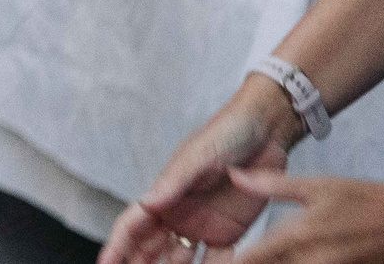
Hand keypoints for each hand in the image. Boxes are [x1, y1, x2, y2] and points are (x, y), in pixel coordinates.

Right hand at [102, 79, 299, 259]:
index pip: (132, 226)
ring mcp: (201, 226)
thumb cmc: (225, 135)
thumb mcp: (199, 156)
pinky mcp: (229, 232)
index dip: (117, 246)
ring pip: (178, 259)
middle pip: (150, 249)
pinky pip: (217, 260)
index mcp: (164, 195)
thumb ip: (174, 182)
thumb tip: (146, 203)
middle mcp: (177, 214)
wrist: (265, 132)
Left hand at [230, 168, 383, 263]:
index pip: (254, 257)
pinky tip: (279, 262)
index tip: (211, 262)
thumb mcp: (320, 186)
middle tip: (218, 262)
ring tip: (248, 261)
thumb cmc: (365, 201)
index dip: (232, 263)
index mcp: (299, 236)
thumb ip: (273, 185)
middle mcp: (311, 261)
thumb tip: (234, 174)